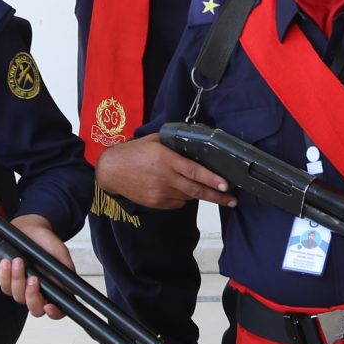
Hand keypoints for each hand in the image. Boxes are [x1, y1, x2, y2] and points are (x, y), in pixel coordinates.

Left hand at [0, 215, 73, 317]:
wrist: (30, 229)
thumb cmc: (46, 242)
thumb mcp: (59, 252)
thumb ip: (65, 267)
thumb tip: (70, 283)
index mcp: (55, 289)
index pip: (58, 311)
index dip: (54, 313)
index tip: (49, 306)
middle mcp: (39, 292)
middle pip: (35, 308)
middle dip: (32, 296)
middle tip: (33, 278)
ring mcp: (23, 288)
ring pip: (18, 297)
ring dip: (17, 280)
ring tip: (18, 261)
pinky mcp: (9, 281)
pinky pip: (5, 286)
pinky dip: (4, 276)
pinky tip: (7, 262)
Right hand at [93, 137, 234, 209]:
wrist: (111, 171)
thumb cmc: (133, 153)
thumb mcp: (154, 140)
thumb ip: (174, 144)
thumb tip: (195, 145)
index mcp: (166, 160)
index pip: (195, 172)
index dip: (212, 180)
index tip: (226, 185)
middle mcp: (165, 178)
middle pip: (196, 191)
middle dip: (217, 196)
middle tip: (232, 200)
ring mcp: (160, 193)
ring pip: (188, 197)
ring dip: (198, 194)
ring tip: (204, 189)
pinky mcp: (156, 203)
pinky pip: (177, 203)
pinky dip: (182, 197)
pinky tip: (177, 188)